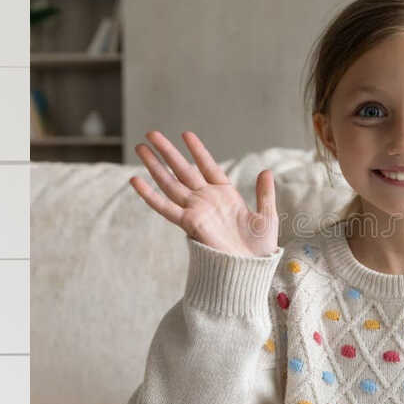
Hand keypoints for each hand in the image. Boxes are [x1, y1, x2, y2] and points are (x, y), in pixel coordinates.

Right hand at [128, 130, 278, 258]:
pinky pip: (165, 207)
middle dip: (167, 152)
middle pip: (182, 170)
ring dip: (154, 165)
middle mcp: (206, 199)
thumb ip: (265, 193)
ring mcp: (196, 210)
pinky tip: (136, 181)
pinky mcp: (189, 223)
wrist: (252, 269)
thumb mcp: (267, 216)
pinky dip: (150, 195)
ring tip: (140, 147)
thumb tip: (266, 171)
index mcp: (225, 195)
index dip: (197, 150)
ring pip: (170, 183)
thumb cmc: (260, 248)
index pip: (207, 166)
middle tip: (150, 133)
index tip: (185, 134)